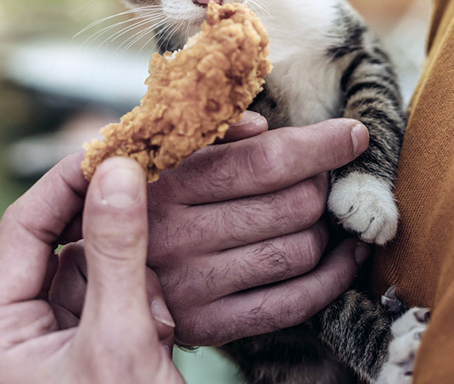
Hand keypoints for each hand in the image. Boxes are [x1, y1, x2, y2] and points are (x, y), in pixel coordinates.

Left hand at [0, 154, 183, 383]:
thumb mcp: (120, 340)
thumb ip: (117, 253)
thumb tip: (119, 170)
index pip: (22, 229)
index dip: (67, 183)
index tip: (111, 149)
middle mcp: (15, 339)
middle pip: (61, 247)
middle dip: (109, 240)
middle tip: (146, 195)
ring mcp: (53, 347)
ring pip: (94, 271)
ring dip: (133, 282)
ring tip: (155, 327)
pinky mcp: (90, 352)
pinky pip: (114, 298)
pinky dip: (143, 306)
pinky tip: (159, 337)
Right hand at [148, 113, 369, 345]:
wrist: (100, 270)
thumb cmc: (145, 196)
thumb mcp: (160, 152)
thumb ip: (209, 133)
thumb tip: (263, 127)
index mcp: (167, 183)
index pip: (263, 162)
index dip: (320, 145)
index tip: (353, 133)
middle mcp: (176, 236)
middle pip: (291, 205)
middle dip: (322, 184)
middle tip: (322, 177)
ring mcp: (192, 285)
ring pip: (299, 251)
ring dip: (326, 228)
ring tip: (320, 213)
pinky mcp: (208, 325)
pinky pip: (293, 304)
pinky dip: (333, 277)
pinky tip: (345, 254)